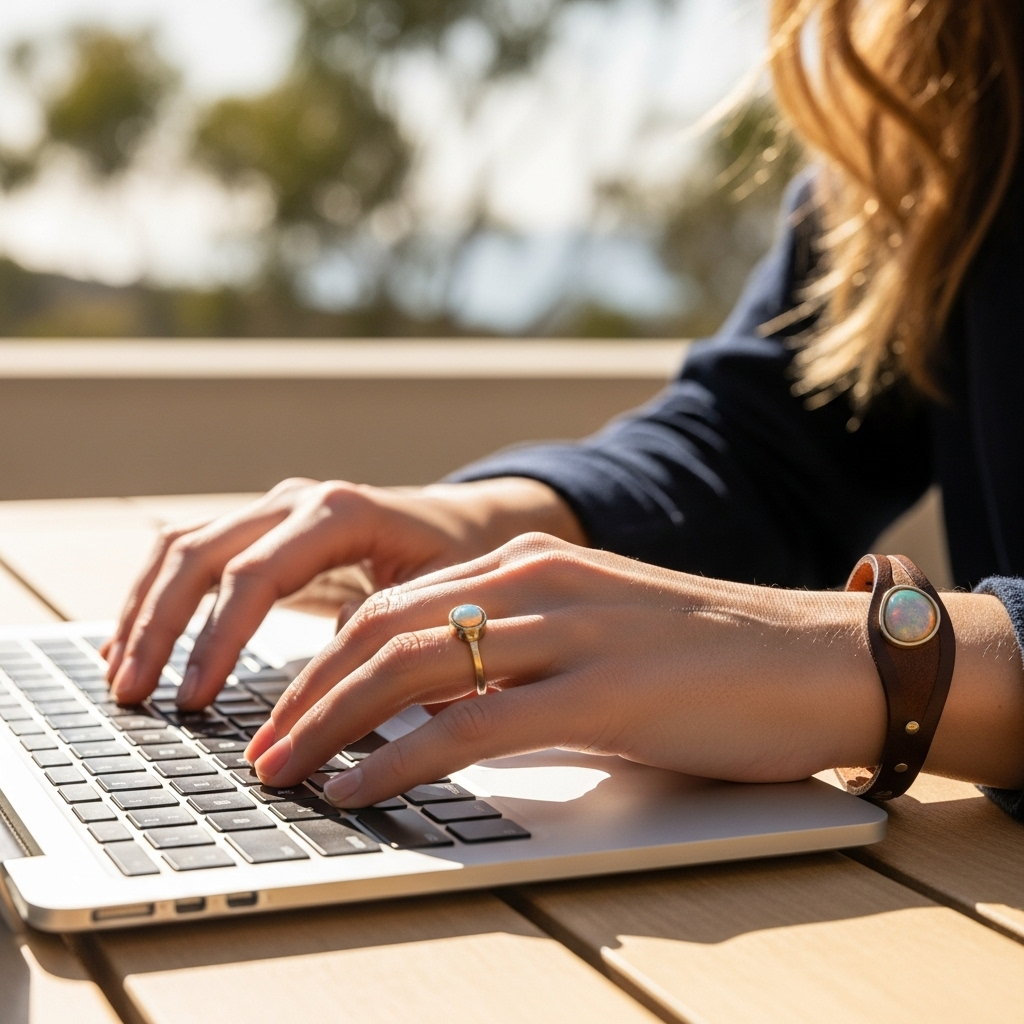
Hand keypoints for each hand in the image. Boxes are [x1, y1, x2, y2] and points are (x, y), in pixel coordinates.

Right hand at [103, 476, 583, 707]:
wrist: (465, 523)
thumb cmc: (461, 561)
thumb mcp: (442, 595)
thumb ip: (390, 632)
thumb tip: (338, 696)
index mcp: (340, 512)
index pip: (256, 573)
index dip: (218, 638)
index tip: (196, 699)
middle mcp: (296, 502)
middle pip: (199, 553)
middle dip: (159, 626)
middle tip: (135, 698)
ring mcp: (273, 512)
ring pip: (181, 548)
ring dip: (143, 612)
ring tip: (120, 679)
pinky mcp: (262, 534)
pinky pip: (191, 556)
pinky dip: (155, 599)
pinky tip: (131, 646)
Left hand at [246, 533, 893, 806]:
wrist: (816, 657)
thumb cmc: (708, 657)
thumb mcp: (593, 637)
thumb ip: (516, 661)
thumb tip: (437, 708)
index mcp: (532, 565)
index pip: (395, 604)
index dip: (325, 660)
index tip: (287, 709)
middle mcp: (539, 583)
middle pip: (383, 631)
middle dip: (306, 693)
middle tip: (262, 746)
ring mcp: (570, 633)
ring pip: (411, 670)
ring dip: (330, 724)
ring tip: (283, 771)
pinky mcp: (603, 693)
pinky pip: (472, 727)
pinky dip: (400, 759)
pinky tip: (360, 787)